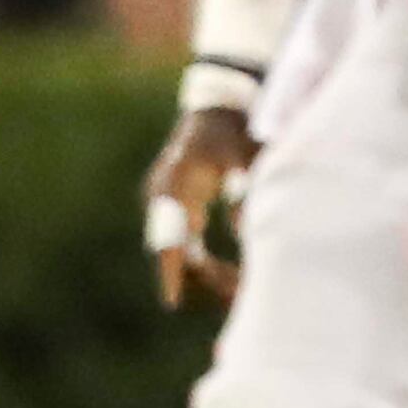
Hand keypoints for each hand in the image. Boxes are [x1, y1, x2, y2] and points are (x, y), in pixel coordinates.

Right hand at [143, 106, 255, 309]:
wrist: (221, 107)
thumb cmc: (236, 130)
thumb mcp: (245, 154)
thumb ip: (243, 185)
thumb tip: (241, 232)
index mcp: (175, 184)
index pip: (168, 236)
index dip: (170, 271)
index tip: (171, 301)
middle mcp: (162, 197)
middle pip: (175, 251)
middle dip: (200, 279)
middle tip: (234, 298)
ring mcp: (168, 203)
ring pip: (182, 252)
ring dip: (206, 274)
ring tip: (239, 292)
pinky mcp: (180, 208)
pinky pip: (188, 244)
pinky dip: (206, 262)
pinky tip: (231, 277)